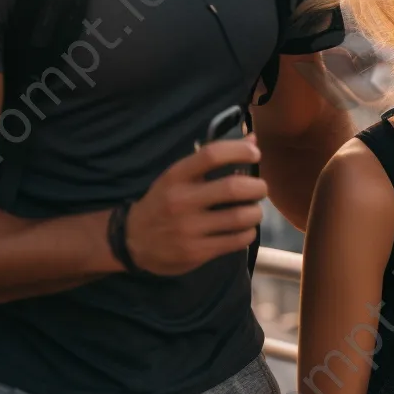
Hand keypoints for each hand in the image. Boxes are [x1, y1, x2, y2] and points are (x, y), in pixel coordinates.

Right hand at [125, 134, 268, 275]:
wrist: (133, 240)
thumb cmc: (164, 201)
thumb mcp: (180, 176)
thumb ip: (214, 159)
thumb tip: (253, 140)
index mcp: (176, 176)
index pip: (212, 154)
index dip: (239, 150)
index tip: (255, 154)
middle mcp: (181, 200)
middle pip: (233, 187)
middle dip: (257, 187)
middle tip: (260, 189)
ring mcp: (188, 228)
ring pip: (240, 217)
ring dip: (255, 212)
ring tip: (253, 210)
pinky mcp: (195, 252)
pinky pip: (236, 240)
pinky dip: (248, 232)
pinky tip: (244, 228)